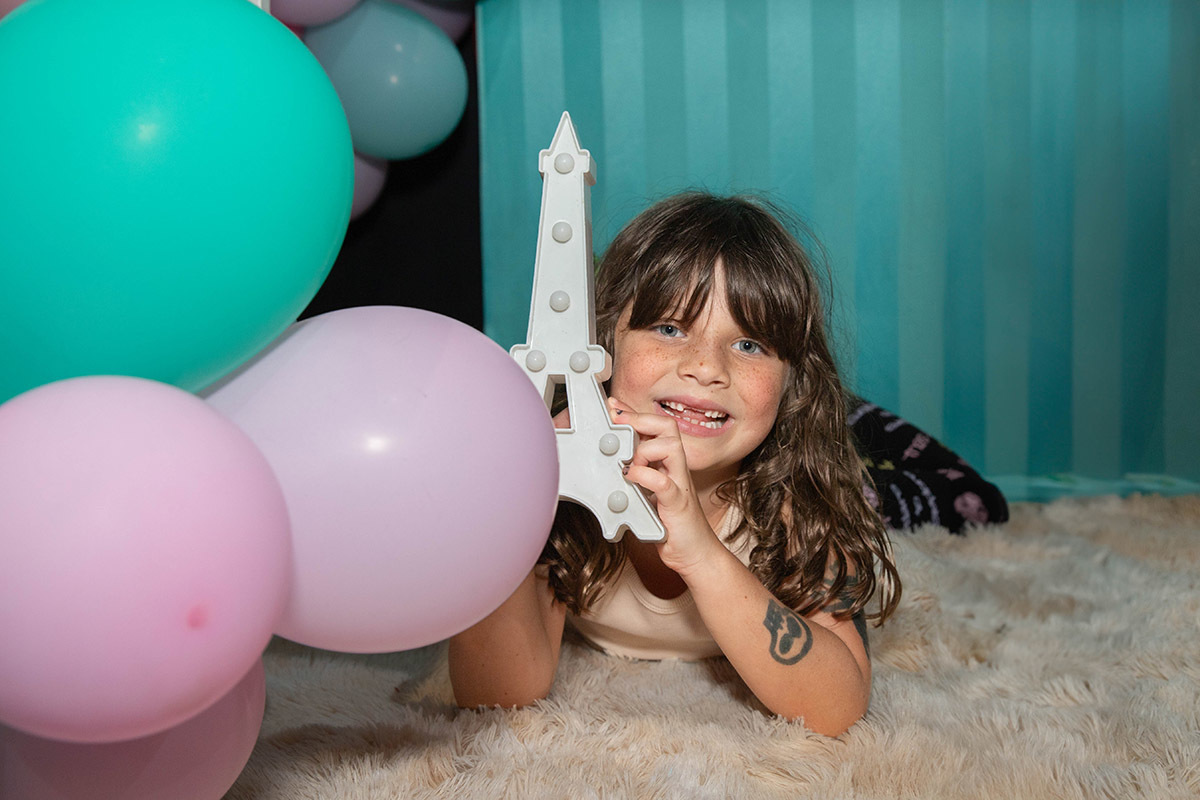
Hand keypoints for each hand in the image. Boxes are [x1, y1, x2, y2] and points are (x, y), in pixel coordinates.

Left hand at [607, 397, 722, 577]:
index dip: (634, 413)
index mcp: (668, 464)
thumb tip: (613, 463)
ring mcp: (680, 484)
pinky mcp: (678, 505)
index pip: (655, 428)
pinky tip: (632, 478)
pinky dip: (647, 476)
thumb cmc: (670, 524)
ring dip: (645, 449)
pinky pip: (665, 482)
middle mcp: (676, 469)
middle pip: (668, 427)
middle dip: (641, 419)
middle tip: (618, 421)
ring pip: (671, 447)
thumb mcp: (648, 494)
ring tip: (629, 464)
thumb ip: (636, 477)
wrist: (695, 554)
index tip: (613, 405)